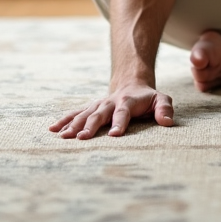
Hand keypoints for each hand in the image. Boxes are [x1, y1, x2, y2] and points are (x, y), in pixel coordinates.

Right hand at [48, 83, 173, 138]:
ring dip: (74, 125)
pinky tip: (53, 130)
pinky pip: (75, 114)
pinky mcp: (90, 108)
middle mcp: (109, 103)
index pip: (123, 113)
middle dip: (90, 126)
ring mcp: (98, 105)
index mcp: (127, 102)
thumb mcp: (161, 99)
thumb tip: (167, 122)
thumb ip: (165, 109)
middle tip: (82, 138)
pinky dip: (64, 121)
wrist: (131, 84)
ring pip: (84, 114)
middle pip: (99, 114)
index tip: (114, 135)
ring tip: (64, 137)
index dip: (119, 123)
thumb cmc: (148, 98)